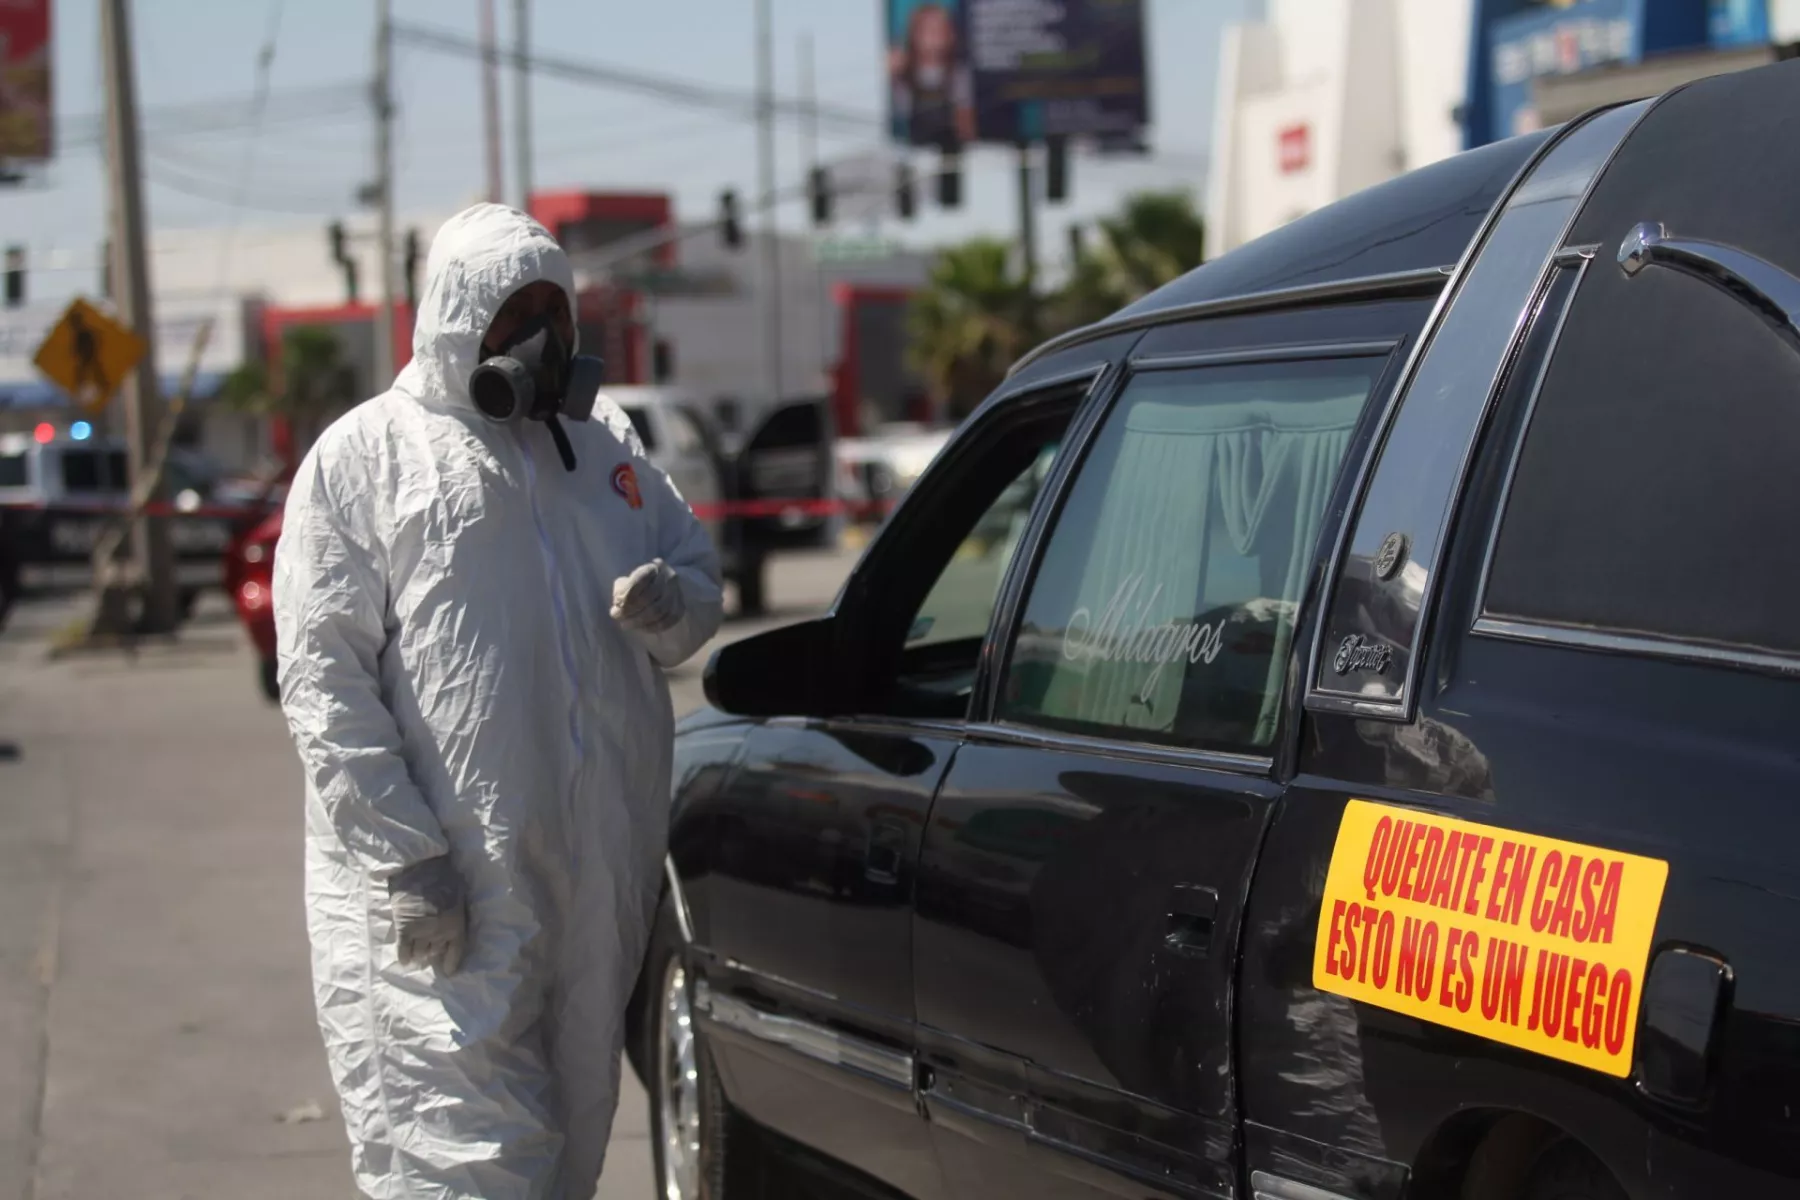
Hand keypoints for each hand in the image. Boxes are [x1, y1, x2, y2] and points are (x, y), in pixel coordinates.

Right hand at [388, 855, 467, 973]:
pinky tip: (404, 959)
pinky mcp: (404, 929)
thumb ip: (456, 913)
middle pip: (435, 952)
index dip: (451, 963)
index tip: (448, 971)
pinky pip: (404, 951)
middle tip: (428, 950)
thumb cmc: (443, 878)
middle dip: (432, 952)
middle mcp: (440, 933)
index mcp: (456, 924)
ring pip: (420, 953)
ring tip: (416, 951)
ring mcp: (422, 932)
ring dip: (418, 953)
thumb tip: (453, 924)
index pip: (456, 951)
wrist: (419, 868)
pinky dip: (404, 956)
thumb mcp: (459, 896)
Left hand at [611, 559, 683, 634]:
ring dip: (639, 621)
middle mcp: (669, 578)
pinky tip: (641, 628)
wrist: (664, 588)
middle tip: (617, 616)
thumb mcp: (629, 580)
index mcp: (654, 567)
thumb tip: (618, 605)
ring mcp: (676, 593)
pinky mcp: (680, 608)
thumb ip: (622, 589)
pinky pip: (667, 621)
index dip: (627, 593)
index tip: (616, 604)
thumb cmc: (640, 584)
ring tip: (626, 624)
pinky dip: (652, 627)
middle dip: (629, 610)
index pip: (641, 579)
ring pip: (658, 611)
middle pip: (648, 597)